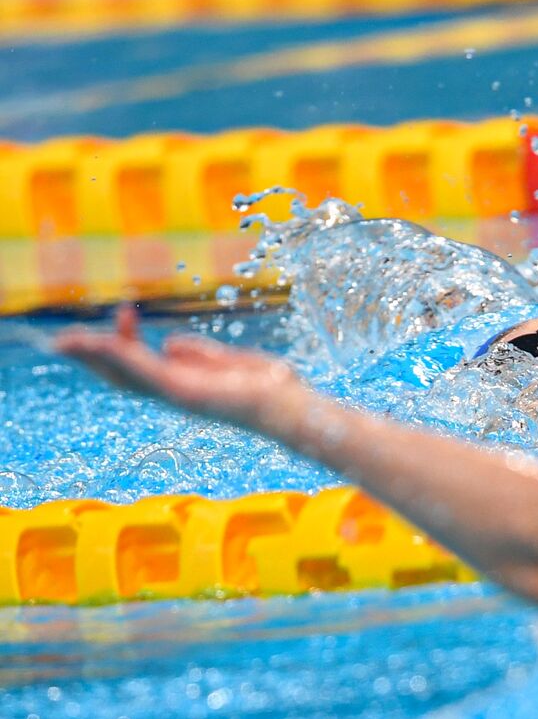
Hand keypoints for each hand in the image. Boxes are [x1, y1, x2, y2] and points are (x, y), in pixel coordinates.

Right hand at [54, 305, 308, 432]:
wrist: (293, 407)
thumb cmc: (274, 389)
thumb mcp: (234, 362)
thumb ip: (202, 354)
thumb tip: (168, 342)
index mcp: (188, 384)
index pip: (144, 365)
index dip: (125, 342)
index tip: (126, 311)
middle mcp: (178, 393)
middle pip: (123, 376)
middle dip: (93, 358)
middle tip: (63, 340)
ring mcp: (179, 394)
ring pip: (125, 374)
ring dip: (93, 357)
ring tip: (63, 342)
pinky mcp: (185, 392)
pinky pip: (144, 371)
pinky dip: (119, 356)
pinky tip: (99, 343)